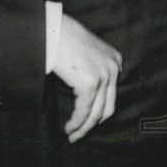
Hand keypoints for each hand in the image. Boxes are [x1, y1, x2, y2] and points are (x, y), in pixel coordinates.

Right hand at [52, 14, 122, 141]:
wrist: (52, 30)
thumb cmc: (63, 39)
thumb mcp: (87, 54)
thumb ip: (93, 70)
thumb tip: (87, 96)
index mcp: (115, 60)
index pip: (110, 94)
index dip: (99, 112)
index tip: (87, 122)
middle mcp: (113, 68)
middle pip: (107, 107)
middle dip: (93, 124)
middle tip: (80, 135)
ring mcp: (103, 75)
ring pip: (96, 112)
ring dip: (83, 128)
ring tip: (72, 136)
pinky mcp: (90, 83)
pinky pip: (84, 110)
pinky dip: (77, 122)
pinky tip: (69, 128)